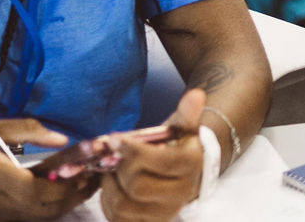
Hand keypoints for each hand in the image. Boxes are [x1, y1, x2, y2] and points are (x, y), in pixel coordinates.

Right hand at [0, 117, 97, 220]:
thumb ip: (28, 130)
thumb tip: (62, 138)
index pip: (41, 192)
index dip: (68, 184)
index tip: (88, 168)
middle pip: (46, 209)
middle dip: (75, 195)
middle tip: (95, 176)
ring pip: (39, 218)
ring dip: (65, 203)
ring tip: (84, 183)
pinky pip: (27, 219)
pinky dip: (47, 209)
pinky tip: (58, 194)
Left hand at [101, 87, 206, 221]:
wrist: (180, 176)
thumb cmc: (175, 149)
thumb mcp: (182, 130)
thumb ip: (186, 114)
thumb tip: (196, 94)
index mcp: (191, 165)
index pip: (158, 161)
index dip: (133, 150)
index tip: (115, 138)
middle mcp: (181, 194)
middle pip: (137, 184)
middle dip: (119, 167)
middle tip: (113, 155)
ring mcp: (163, 213)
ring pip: (123, 203)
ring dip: (110, 185)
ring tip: (112, 171)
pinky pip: (117, 218)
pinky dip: (108, 202)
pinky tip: (113, 187)